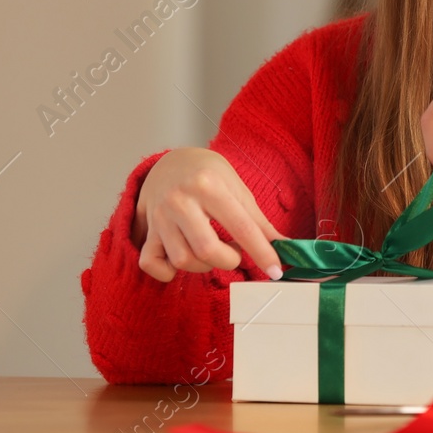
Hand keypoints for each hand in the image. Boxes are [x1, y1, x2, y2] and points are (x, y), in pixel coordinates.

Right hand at [132, 147, 284, 282]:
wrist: (171, 161)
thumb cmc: (209, 175)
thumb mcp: (237, 188)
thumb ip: (258, 221)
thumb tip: (286, 247)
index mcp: (208, 185)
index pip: (241, 227)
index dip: (261, 252)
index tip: (276, 271)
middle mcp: (180, 200)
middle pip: (207, 249)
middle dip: (229, 261)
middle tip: (235, 253)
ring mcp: (160, 216)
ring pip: (182, 259)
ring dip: (204, 266)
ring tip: (212, 252)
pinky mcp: (147, 230)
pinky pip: (150, 263)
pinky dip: (167, 272)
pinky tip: (183, 261)